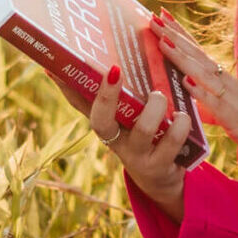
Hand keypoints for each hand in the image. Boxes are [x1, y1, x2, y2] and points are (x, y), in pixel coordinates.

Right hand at [59, 64, 187, 220]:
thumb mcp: (129, 116)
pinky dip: (180, 125)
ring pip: (142, 131)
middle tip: (114, 71)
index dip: (66, 88)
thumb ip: (123, 92)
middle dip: (106, 96)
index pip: (79, 104)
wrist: (160, 179)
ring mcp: (136, 155)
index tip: (54, 66)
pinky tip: (183, 115)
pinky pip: (172, 143)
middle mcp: (115, 141)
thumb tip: (112, 58)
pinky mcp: (159, 166)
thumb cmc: (145, 136)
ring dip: (153, 108)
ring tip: (159, 96)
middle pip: (100, 122)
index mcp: (105, 124)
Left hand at [151, 10, 237, 171]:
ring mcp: (236, 100)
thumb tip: (195, 103)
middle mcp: (231, 87)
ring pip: (205, 74)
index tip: (161, 18)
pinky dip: (202, 93)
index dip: (179, 37)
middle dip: (173, 37)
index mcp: (230, 86)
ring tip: (161, 39)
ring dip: (181, 57)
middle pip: (197, 57)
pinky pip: (220, 105)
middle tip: (151, 16)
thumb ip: (216, 109)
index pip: (199, 56)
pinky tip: (186, 82)